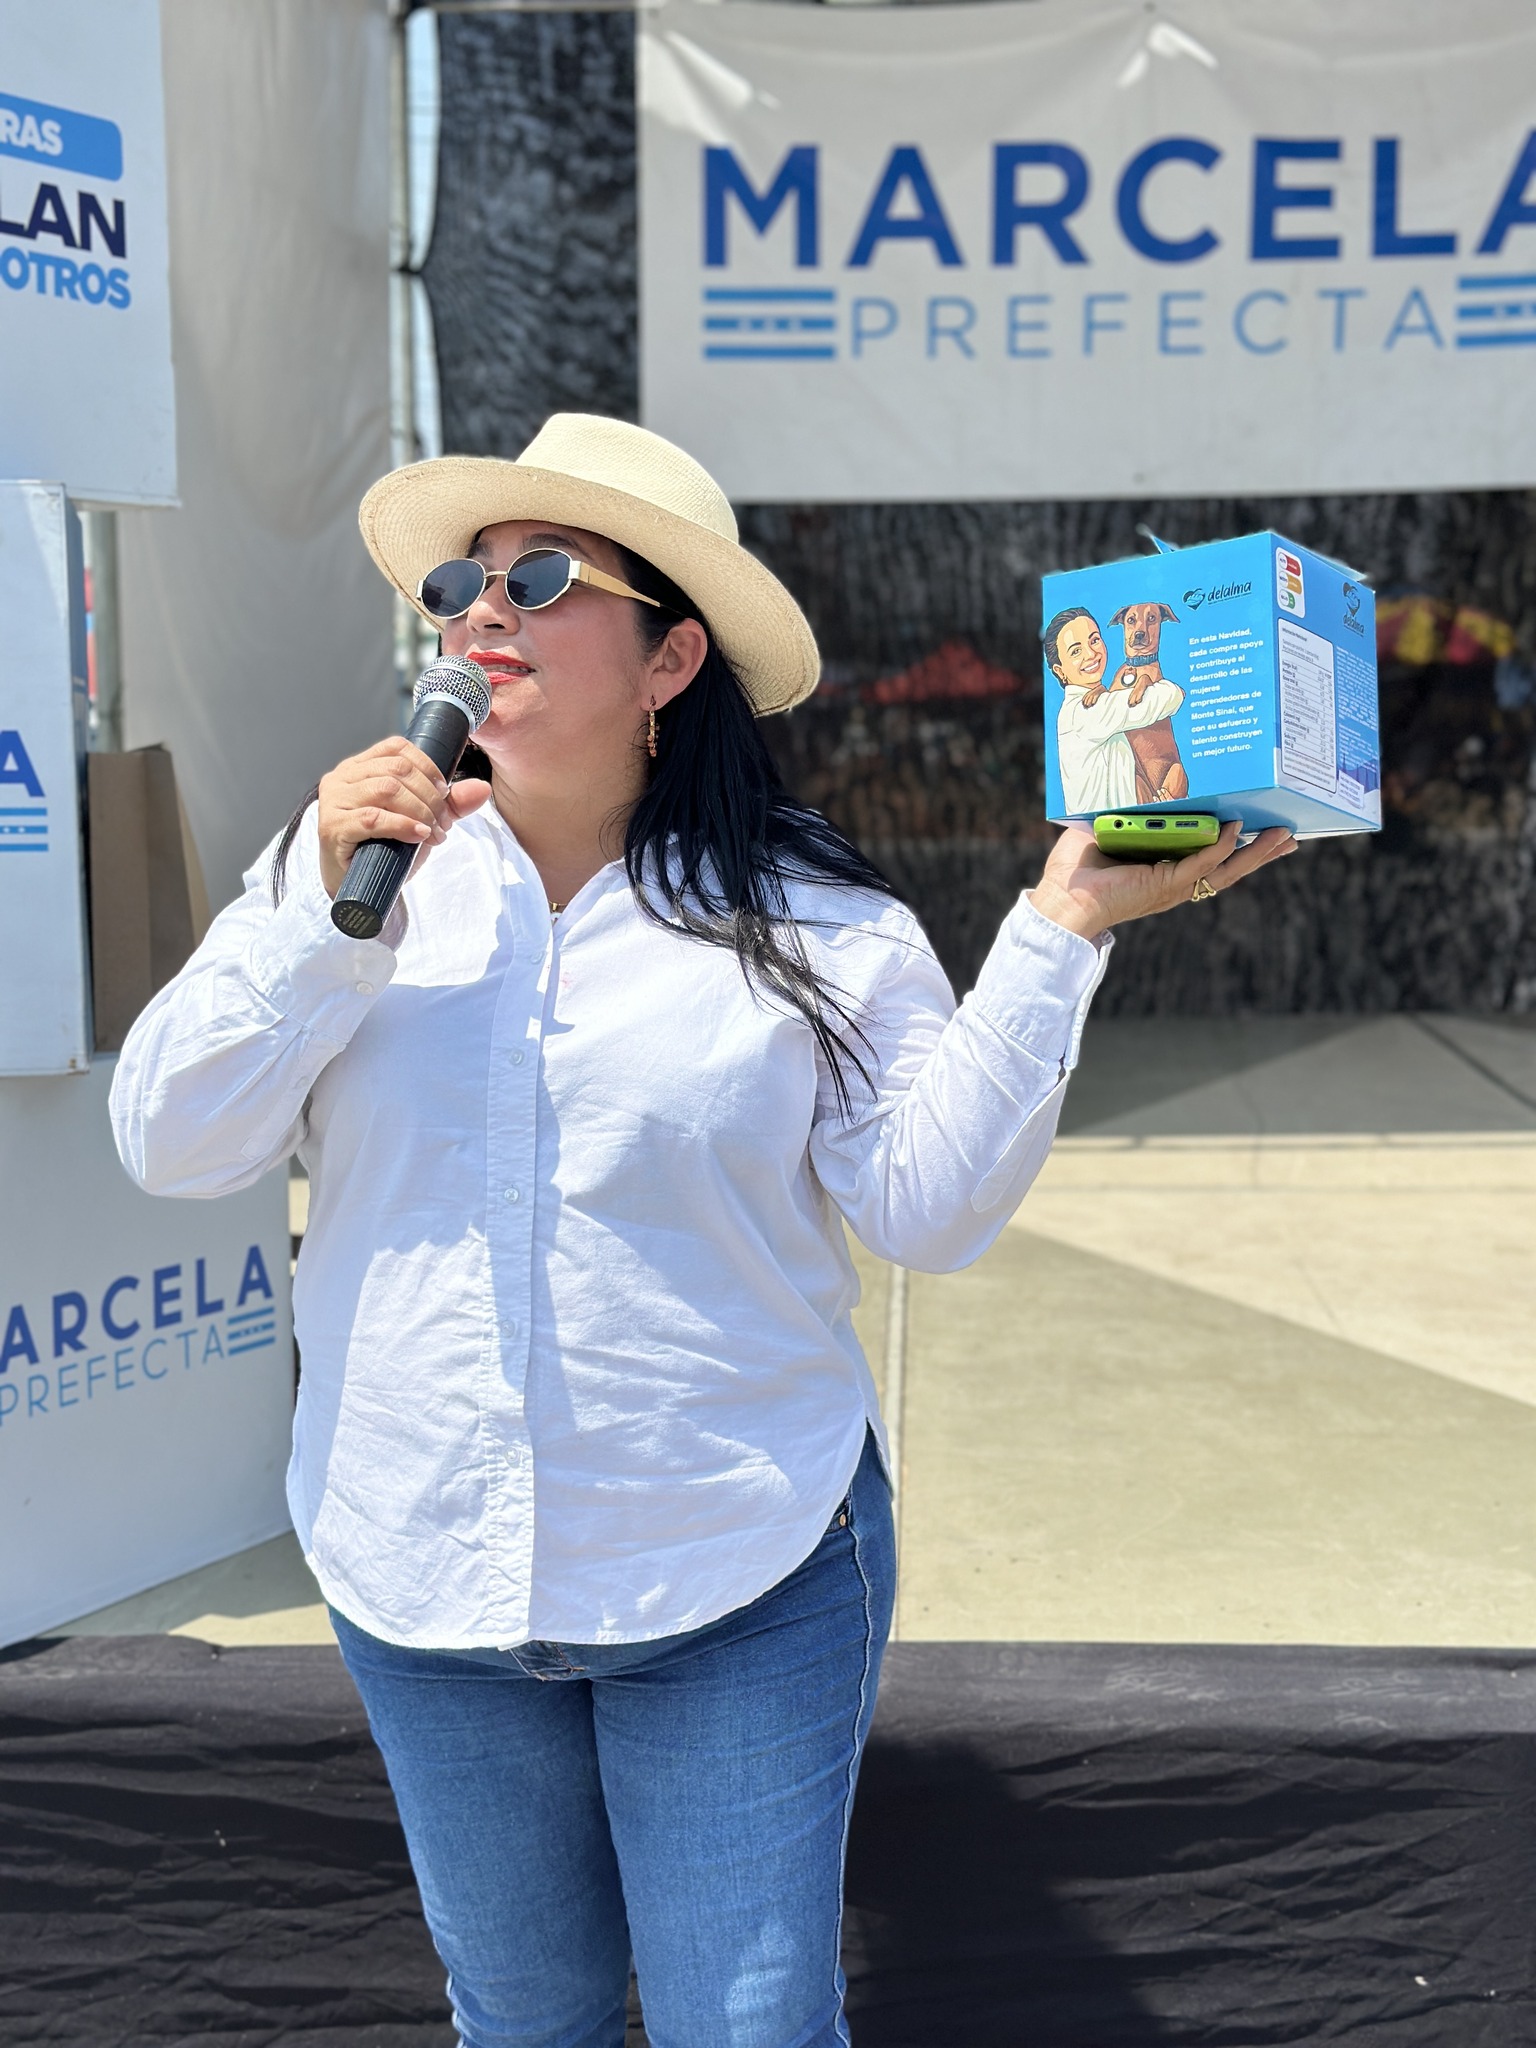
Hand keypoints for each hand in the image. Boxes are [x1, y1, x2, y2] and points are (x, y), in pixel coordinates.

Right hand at [316, 735, 491, 899]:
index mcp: (359, 767)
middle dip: (429, 797)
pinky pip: (373, 818)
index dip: (428, 767)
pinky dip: (402, 825)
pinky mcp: (332, 827)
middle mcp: (342, 778)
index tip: (444, 793)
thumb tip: (482, 788)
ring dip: (420, 811)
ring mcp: (334, 801)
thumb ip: (449, 804)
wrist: (357, 887)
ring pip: (386, 789)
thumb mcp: (420, 820)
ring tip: (431, 833)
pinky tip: (418, 835)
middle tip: (442, 823)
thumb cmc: (382, 850)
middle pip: (397, 770)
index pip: (397, 748)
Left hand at [1029, 821, 1297, 942]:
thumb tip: (1135, 778)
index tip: (1261, 830)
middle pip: (1229, 867)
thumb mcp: (1108, 828)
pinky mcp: (1163, 885)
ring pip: (1225, 869)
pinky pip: (1200, 864)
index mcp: (1166, 869)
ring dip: (1255, 853)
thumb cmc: (1077, 868)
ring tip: (1284, 837)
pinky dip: (1219, 848)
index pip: (1212, 858)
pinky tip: (1236, 830)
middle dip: (1261, 852)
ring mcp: (1172, 885)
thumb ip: (1128, 809)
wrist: (1061, 899)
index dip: (1239, 846)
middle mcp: (1175, 880)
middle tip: (1290, 836)